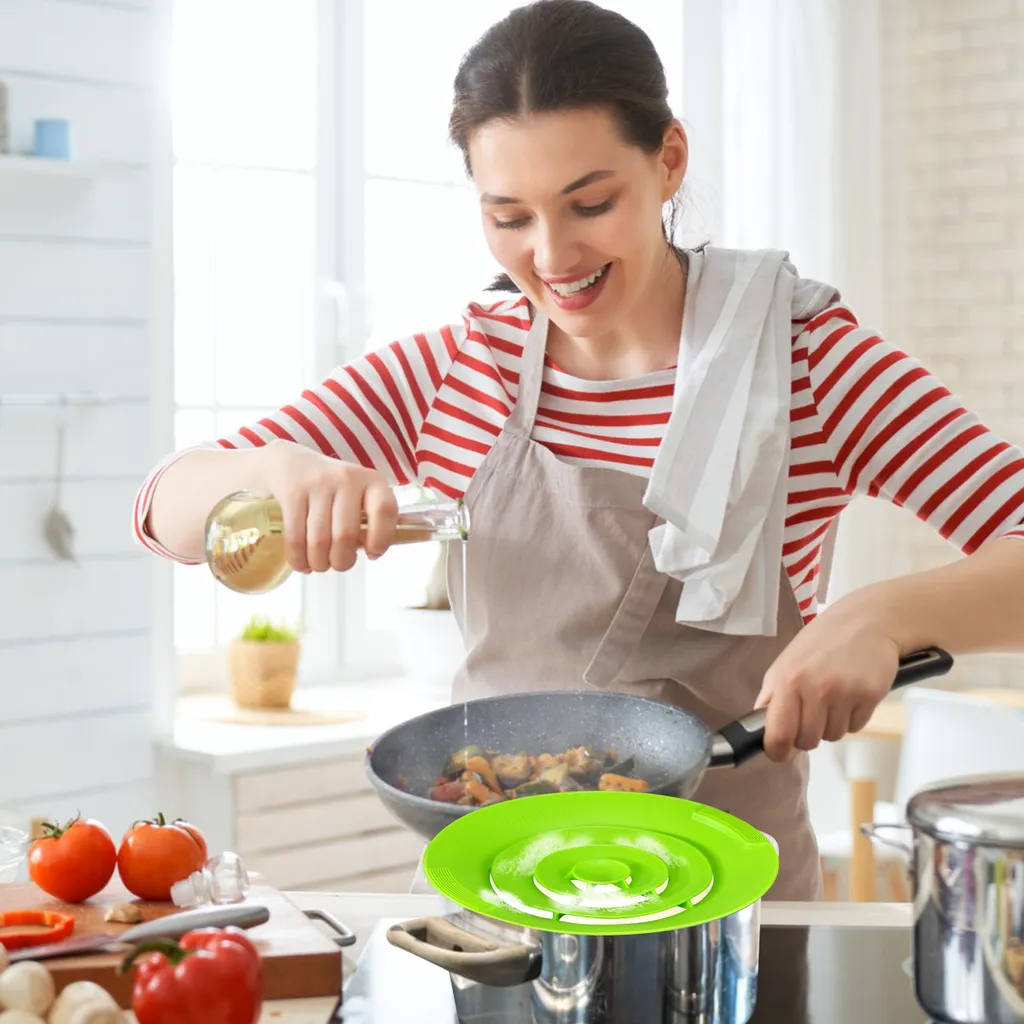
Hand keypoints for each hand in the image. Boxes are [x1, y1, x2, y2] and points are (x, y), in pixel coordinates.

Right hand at [254, 441, 397, 572]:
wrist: (289, 463)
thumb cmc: (331, 489)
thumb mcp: (356, 495)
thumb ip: (368, 520)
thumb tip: (372, 553)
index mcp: (371, 481)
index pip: (385, 510)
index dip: (381, 538)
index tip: (372, 553)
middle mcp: (346, 479)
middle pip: (346, 535)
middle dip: (342, 561)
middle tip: (339, 564)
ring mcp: (318, 484)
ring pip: (319, 541)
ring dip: (319, 563)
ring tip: (319, 565)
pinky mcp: (292, 492)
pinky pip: (295, 537)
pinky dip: (298, 559)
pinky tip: (302, 563)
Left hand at [755, 597, 900, 762]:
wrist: (867, 620)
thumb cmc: (824, 640)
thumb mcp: (787, 660)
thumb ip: (771, 693)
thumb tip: (759, 725)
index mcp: (787, 680)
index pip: (778, 735)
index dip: (778, 751)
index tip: (780, 752)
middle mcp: (814, 689)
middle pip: (807, 742)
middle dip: (808, 733)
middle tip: (813, 711)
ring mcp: (843, 694)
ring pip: (833, 737)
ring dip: (832, 724)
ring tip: (835, 696)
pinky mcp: (869, 697)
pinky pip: (856, 727)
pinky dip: (853, 716)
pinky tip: (852, 692)